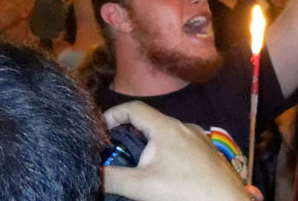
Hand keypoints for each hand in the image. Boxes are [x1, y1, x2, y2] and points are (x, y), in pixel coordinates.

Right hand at [103, 101, 252, 200]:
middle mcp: (184, 126)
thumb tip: (90, 171)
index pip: (133, 108)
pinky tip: (162, 172)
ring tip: (135, 165)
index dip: (112, 115)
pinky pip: (180, 144)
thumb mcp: (141, 186)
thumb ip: (112, 177)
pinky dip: (165, 152)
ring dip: (148, 145)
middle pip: (149, 122)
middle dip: (128, 134)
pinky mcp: (207, 151)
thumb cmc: (183, 190)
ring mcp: (198, 138)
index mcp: (166, 127)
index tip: (98, 131)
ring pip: (165, 134)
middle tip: (112, 151)